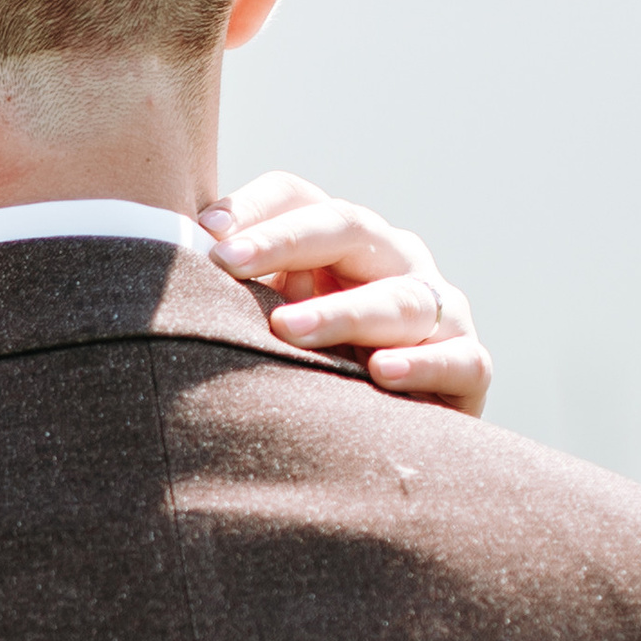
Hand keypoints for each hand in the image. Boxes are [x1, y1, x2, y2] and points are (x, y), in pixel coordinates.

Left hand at [201, 172, 491, 418]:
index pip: (298, 197)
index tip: (203, 237)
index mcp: (341, 239)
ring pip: (400, 296)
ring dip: (343, 311)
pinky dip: (424, 363)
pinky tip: (382, 370)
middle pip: (347, 227)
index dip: (253, 209)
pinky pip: (459, 358)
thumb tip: (173, 257)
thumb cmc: (305, 369)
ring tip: (289, 329)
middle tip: (227, 265)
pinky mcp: (467, 367)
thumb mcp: (265, 319)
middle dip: (286, 242)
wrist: (378, 443)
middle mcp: (393, 260)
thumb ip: (230, 288)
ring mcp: (438, 310)